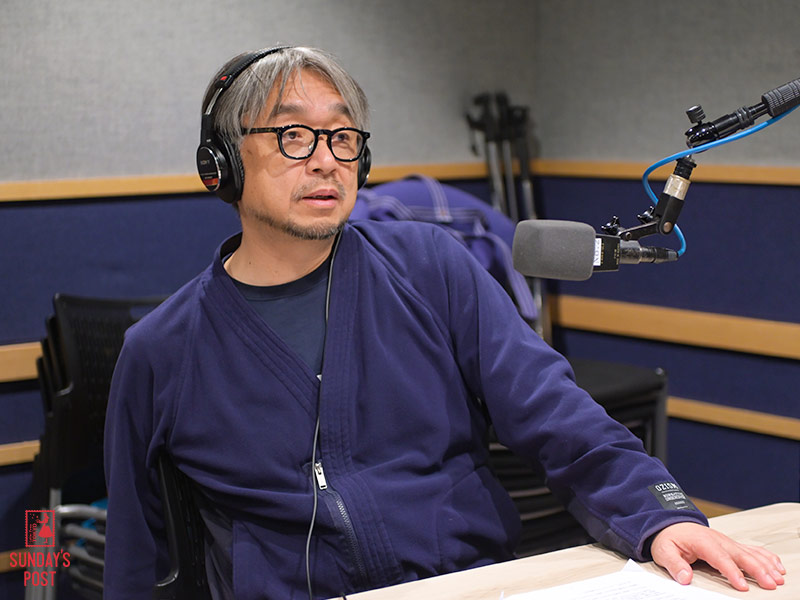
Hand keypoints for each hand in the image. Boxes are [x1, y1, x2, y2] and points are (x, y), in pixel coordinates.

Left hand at [651, 522, 785, 590]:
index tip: (742, 585)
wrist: (670, 523)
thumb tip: (685, 577)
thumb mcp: (663, 551)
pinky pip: (751, 549)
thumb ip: (674, 565)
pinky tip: (776, 565)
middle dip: (757, 570)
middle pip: (741, 555)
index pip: (720, 558)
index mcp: (703, 542)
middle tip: (770, 584)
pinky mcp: (730, 544)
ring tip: (778, 578)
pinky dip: (766, 557)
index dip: (732, 572)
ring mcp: (726, 542)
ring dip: (765, 565)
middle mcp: (718, 540)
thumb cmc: (669, 538)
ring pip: (750, 553)